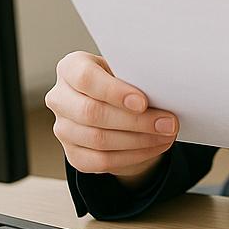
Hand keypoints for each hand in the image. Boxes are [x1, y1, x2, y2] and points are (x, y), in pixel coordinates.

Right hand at [45, 52, 178, 188]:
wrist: (111, 102)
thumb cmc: (121, 79)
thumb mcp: (125, 68)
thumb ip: (134, 76)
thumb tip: (162, 90)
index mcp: (71, 67)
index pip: (86, 78)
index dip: (114, 92)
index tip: (143, 102)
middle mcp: (60, 98)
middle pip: (92, 113)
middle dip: (135, 120)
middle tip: (167, 123)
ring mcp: (63, 128)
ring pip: (98, 140)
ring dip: (139, 140)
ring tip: (166, 135)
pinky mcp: (72, 153)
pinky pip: (101, 161)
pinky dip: (132, 156)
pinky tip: (154, 147)